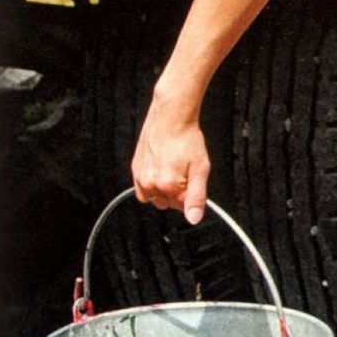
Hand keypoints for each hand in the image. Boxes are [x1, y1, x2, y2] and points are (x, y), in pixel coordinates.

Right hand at [132, 96, 210, 223]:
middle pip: (167, 204)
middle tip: (184, 173)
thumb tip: (194, 219)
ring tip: (172, 170)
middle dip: (177, 194)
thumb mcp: (201, 169)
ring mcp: (140, 176)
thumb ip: (197, 197)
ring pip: (153, 197)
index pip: (181, 207)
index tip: (193, 181)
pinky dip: (151, 183)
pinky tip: (161, 168)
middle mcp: (150, 184)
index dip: (190, 196)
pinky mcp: (135, 168)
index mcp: (168, 186)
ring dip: (163, 190)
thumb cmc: (187, 139)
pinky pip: (142, 187)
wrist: (171, 118)